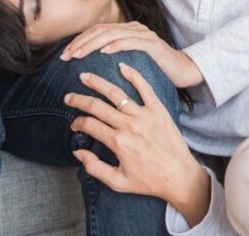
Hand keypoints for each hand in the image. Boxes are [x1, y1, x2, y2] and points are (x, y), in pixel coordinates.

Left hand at [60, 21, 203, 87]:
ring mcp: (144, 35)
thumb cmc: (155, 71)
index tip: (64, 56)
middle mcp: (134, 29)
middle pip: (101, 30)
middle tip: (67, 56)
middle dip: (81, 42)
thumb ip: (112, 62)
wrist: (183, 72)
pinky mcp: (153, 44)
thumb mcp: (129, 64)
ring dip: (93, 44)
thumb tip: (86, 72)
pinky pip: (131, 42)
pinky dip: (116, 45)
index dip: (79, 41)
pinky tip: (104, 52)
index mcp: (126, 31)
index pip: (97, 31)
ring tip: (79, 54)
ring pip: (113, 34)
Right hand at [66, 63, 210, 219]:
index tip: (75, 124)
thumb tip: (77, 152)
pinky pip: (144, 87)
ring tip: (85, 76)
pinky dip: (133, 75)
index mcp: (118, 142)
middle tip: (68, 97)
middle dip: (78, 100)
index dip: (77, 123)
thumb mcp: (118, 182)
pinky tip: (121, 66)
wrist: (180, 176)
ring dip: (97, 83)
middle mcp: (128, 125)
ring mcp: (144, 115)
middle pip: (96, 106)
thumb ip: (94, 168)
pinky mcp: (158, 109)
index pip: (89, 125)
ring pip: (115, 93)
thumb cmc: (149, 182)